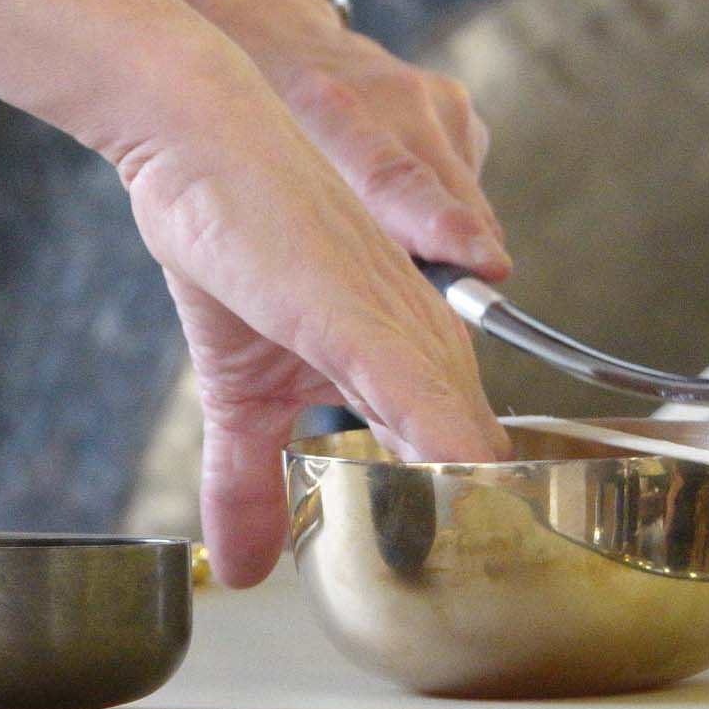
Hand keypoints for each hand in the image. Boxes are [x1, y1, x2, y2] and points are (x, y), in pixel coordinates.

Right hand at [0, 0, 506, 585]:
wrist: (194, 131)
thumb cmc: (229, 232)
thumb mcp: (236, 389)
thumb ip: (247, 479)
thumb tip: (234, 569)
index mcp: (402, 353)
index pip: (458, 449)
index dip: (479, 512)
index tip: (495, 566)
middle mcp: (420, 333)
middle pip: (474, 445)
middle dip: (499, 515)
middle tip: (513, 578)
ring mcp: (398, 319)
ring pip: (459, 421)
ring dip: (484, 487)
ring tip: (514, 548)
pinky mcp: (360, 306)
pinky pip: (415, 379)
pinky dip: (444, 435)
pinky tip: (470, 478)